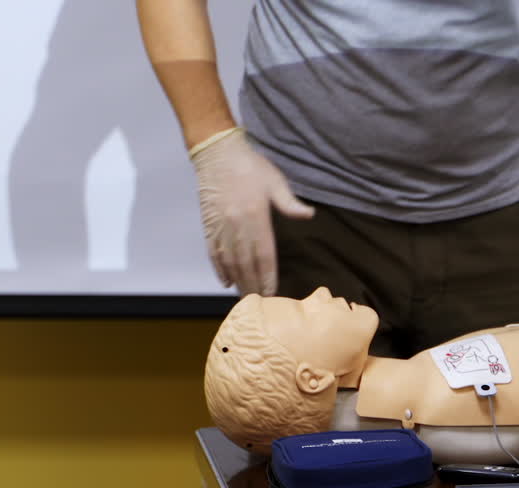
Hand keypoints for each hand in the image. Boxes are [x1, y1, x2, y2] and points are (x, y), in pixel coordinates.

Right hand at [190, 128, 313, 294]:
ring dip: (237, 281)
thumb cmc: (250, 166)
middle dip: (253, 285)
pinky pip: (213, 251)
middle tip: (259, 303)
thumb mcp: (275, 181)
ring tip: (244, 297)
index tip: (271, 293)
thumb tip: (309, 214)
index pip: (264, 255)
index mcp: (256, 216)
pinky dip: (219, 268)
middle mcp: (237, 225)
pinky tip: (225, 281)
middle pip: (246, 263)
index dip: (267, 276)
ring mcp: (221, 226)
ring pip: (229, 261)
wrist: (217, 152)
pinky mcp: (209, 224)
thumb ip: (289, 203)